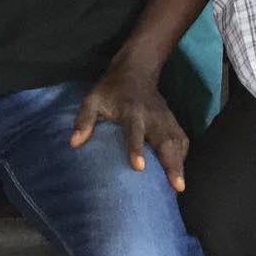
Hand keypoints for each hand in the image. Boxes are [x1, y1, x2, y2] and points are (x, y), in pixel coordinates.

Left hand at [71, 57, 188, 191]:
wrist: (137, 69)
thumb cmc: (111, 89)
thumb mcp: (93, 98)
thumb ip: (84, 119)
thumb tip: (73, 144)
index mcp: (131, 110)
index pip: (135, 130)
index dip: (136, 148)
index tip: (139, 167)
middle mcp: (152, 115)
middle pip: (165, 140)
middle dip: (171, 163)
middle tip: (176, 186)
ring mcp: (165, 117)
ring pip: (176, 141)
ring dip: (180, 164)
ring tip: (179, 187)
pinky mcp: (172, 119)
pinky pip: (181, 138)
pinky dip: (182, 155)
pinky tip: (179, 172)